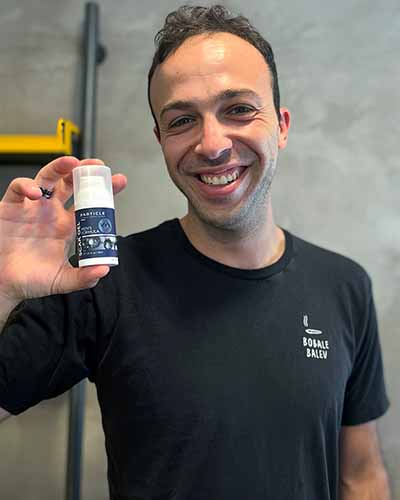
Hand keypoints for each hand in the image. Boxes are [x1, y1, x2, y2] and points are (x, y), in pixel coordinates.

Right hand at [0, 156, 126, 301]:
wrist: (3, 285)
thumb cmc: (30, 280)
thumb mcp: (62, 281)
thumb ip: (83, 277)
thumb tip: (103, 269)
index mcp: (66, 226)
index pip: (89, 203)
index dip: (103, 190)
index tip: (119, 181)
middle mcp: (51, 212)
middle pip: (71, 183)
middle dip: (85, 171)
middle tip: (97, 166)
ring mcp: (32, 208)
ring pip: (47, 178)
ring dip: (59, 167)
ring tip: (71, 163)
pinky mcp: (10, 207)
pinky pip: (18, 189)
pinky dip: (26, 186)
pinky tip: (35, 192)